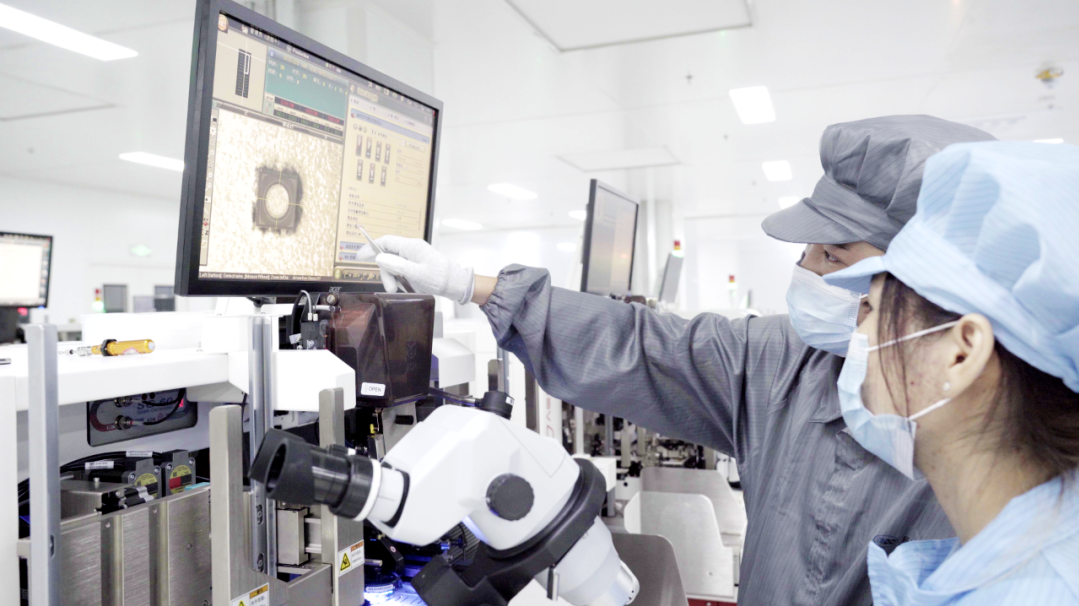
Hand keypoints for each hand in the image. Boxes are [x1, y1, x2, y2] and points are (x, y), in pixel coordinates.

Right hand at [356, 236, 474, 304]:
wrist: (455, 283)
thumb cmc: (438, 278)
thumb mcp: (416, 273)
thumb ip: (396, 265)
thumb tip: (379, 257)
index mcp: (410, 246)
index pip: (385, 241)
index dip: (370, 247)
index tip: (359, 257)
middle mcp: (411, 248)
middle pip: (388, 254)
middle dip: (385, 271)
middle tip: (389, 287)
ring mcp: (413, 255)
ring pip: (393, 263)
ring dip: (391, 276)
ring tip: (396, 289)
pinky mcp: (416, 263)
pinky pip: (401, 267)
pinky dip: (398, 276)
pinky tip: (403, 285)